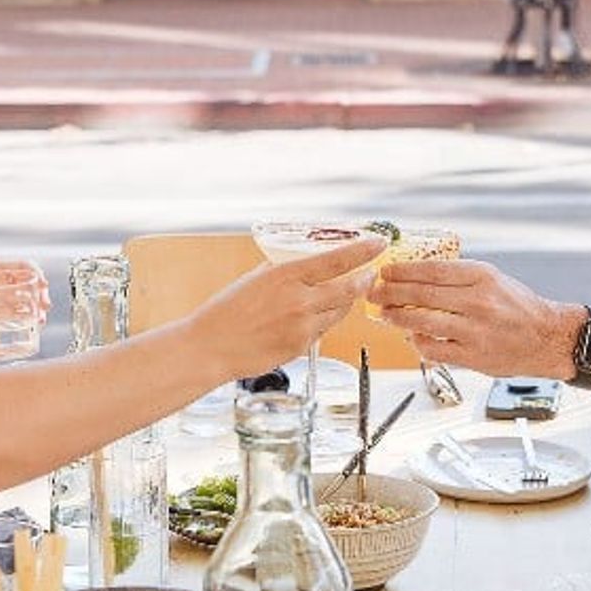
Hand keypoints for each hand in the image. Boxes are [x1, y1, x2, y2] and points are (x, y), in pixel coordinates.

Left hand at [0, 261, 49, 344]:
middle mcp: (0, 286)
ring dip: (37, 309)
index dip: (35, 272)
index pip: (20, 266)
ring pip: (26, 303)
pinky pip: (17, 319)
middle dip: (40, 293)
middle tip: (44, 306)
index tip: (41, 283)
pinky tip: (34, 328)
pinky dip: (28, 322)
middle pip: (28, 285)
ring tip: (40, 321)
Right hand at [189, 235, 384, 380]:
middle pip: (349, 289)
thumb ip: (283, 272)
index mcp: (287, 276)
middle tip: (371, 274)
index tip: (379, 243)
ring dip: (344, 301)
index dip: (363, 251)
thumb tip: (303, 265)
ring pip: (340, 311)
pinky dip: (322, 321)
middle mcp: (300, 300)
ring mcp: (304, 326)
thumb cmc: (226, 312)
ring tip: (337, 294)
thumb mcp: (255, 279)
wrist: (211, 347)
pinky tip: (307, 318)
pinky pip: (323, 330)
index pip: (337, 259)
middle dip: (364, 280)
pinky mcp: (302, 347)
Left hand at [371, 258, 574, 377]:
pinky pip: (435, 349)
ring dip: (398, 317)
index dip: (402, 271)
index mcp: (482, 277)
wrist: (548, 338)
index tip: (385, 271)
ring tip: (385, 314)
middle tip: (374, 292)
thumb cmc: (517, 307)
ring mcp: (476, 330)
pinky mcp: (474, 356)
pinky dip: (418, 343)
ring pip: (424, 322)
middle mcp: (478, 302)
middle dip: (391, 293)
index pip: (432, 270)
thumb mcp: (492, 279)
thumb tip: (414, 274)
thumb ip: (457, 277)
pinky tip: (412, 337)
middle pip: (422, 294)